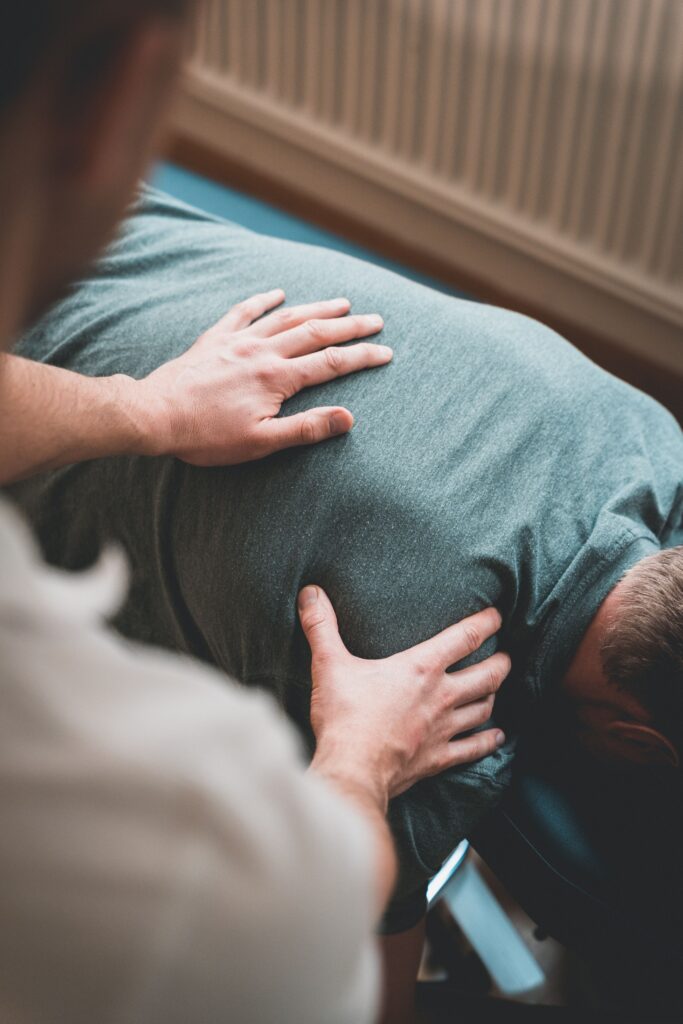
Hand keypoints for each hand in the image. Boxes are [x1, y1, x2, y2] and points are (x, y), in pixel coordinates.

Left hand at [136, 289, 390, 463]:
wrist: (156, 415)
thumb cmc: (207, 436)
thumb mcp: (261, 443)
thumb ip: (306, 428)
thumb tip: (347, 418)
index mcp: (277, 378)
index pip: (331, 363)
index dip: (362, 356)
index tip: (387, 352)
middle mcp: (262, 351)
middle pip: (315, 332)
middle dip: (349, 326)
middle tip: (376, 320)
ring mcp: (238, 342)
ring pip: (285, 317)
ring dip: (316, 308)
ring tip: (341, 302)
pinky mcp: (215, 340)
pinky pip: (243, 312)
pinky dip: (263, 300)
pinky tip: (277, 293)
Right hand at [300, 585, 508, 803]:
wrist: (352, 770)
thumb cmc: (344, 717)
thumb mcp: (329, 664)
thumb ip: (321, 626)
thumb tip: (310, 593)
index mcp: (420, 668)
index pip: (464, 638)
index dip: (485, 623)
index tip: (497, 615)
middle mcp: (441, 696)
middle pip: (487, 674)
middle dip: (500, 662)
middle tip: (506, 655)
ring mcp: (443, 729)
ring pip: (484, 708)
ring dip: (494, 696)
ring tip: (497, 688)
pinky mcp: (439, 758)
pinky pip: (473, 748)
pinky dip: (488, 741)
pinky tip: (497, 737)